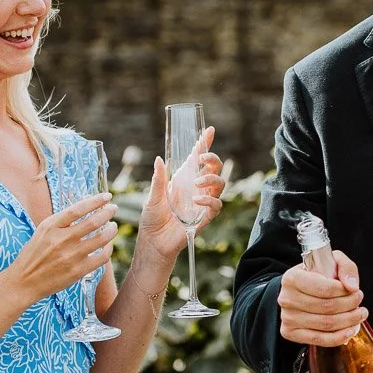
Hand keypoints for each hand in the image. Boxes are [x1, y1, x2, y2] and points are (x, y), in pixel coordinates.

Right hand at [6, 193, 117, 298]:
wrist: (24, 281)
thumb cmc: (34, 254)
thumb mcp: (43, 231)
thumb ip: (62, 220)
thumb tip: (87, 206)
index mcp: (51, 227)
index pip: (78, 209)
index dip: (95, 201)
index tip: (106, 197)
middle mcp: (61, 240)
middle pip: (93, 222)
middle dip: (107, 213)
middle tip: (113, 209)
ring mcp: (71, 256)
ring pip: (101, 238)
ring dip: (111, 230)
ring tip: (113, 226)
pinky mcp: (78, 271)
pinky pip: (101, 257)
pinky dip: (108, 249)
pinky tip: (108, 245)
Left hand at [139, 126, 225, 259]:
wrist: (153, 242)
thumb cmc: (152, 219)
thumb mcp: (153, 196)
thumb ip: (158, 179)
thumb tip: (159, 159)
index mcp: (184, 179)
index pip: (198, 158)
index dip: (205, 144)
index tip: (209, 130)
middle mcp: (196, 188)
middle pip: (215, 168)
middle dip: (212, 159)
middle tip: (202, 158)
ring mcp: (202, 202)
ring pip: (220, 184)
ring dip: (211, 179)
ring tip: (197, 183)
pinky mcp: (205, 217)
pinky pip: (216, 206)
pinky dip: (209, 201)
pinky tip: (197, 201)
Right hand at [278, 250, 367, 346]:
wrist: (296, 291)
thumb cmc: (315, 276)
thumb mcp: (331, 261)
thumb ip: (345, 267)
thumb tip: (352, 286)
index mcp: (292, 278)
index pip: (324, 288)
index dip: (345, 292)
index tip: (355, 291)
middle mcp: (287, 298)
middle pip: (327, 307)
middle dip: (350, 305)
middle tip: (359, 301)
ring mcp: (288, 317)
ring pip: (326, 324)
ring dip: (350, 321)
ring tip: (360, 314)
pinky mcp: (290, 333)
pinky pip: (320, 339)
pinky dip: (340, 337)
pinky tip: (351, 330)